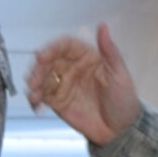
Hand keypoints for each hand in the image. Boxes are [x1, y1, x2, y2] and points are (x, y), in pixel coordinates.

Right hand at [30, 22, 141, 145]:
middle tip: (34, 79)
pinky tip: (36, 104)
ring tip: (34, 94)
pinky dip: (34, 98)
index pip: (65, 46)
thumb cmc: (124, 100)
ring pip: (41, 77)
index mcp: (86, 57)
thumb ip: (109, 51)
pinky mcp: (57, 101)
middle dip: (38, 68)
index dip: (52, 48)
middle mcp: (72, 68)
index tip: (43, 56)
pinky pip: (41, 96)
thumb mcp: (120, 74)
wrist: (120, 130)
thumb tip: (103, 26)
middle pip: (48, 61)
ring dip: (33, 83)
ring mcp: (63, 84)